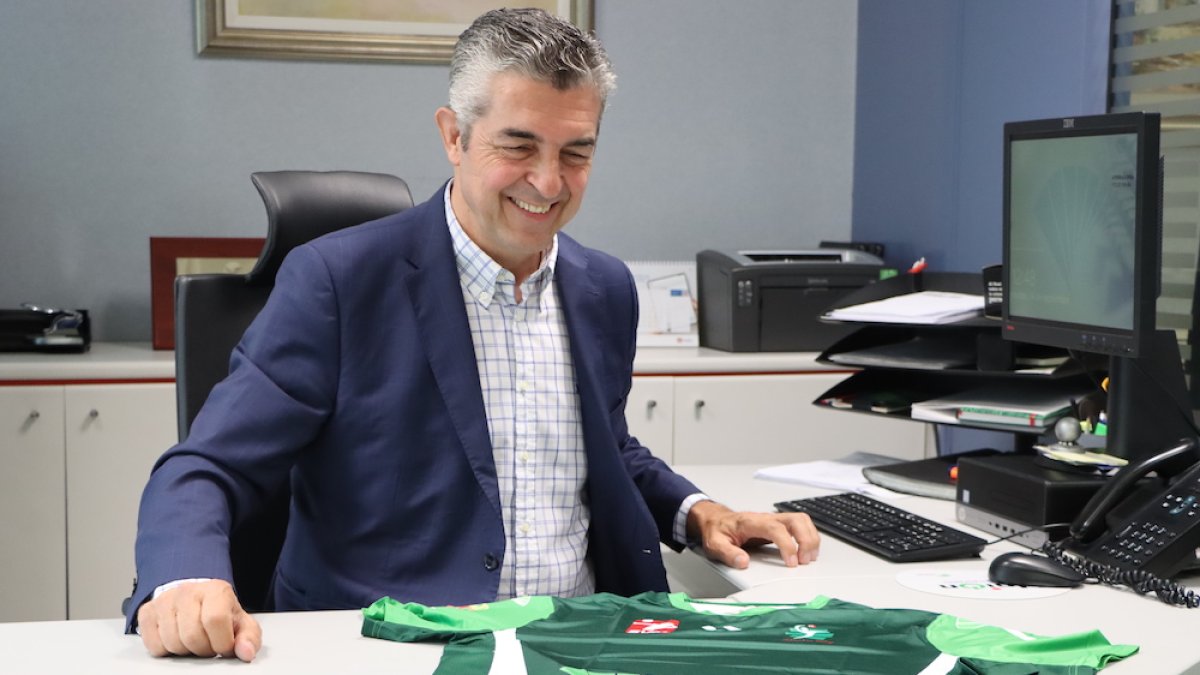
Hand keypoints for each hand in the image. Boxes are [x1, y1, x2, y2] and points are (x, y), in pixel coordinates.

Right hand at [137, 579, 260, 661]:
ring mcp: (164, 601)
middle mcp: (187, 591)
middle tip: (208, 644)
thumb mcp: (240, 623)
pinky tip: (177, 638)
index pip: (215, 620)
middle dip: (203, 648)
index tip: (224, 646)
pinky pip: (154, 646)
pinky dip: (167, 650)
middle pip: (192, 635)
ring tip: (194, 640)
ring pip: (172, 643)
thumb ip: (249, 638)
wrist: (195, 598)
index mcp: (215, 590)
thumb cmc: (219, 612)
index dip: (221, 642)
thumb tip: (246, 652)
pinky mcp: (146, 612)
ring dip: (186, 650)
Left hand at [687, 500, 819, 569]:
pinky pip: (800, 525)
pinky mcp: (779, 524)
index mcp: (751, 522)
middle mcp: (766, 518)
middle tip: (805, 561)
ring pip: (801, 520)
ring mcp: (774, 520)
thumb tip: (743, 562)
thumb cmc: (718, 531)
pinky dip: (809, 536)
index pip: (776, 529)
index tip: (792, 562)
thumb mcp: (715, 544)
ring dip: (811, 538)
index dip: (787, 545)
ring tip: (809, 557)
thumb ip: (728, 554)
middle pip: (795, 520)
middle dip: (806, 540)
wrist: (716, 520)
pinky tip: (808, 550)